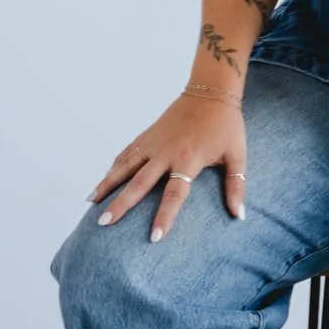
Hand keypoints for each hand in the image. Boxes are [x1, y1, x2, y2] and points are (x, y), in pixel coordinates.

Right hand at [88, 93, 247, 242]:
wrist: (211, 91)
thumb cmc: (226, 125)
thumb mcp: (237, 155)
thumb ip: (236, 186)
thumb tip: (239, 216)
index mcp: (189, 160)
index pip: (174, 194)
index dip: (165, 217)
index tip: (153, 238)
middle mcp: (166, 153)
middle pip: (139, 183)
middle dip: (121, 204)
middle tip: (104, 223)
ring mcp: (153, 143)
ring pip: (125, 166)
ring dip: (107, 184)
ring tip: (90, 203)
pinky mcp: (147, 135)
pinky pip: (126, 153)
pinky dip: (113, 167)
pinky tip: (102, 181)